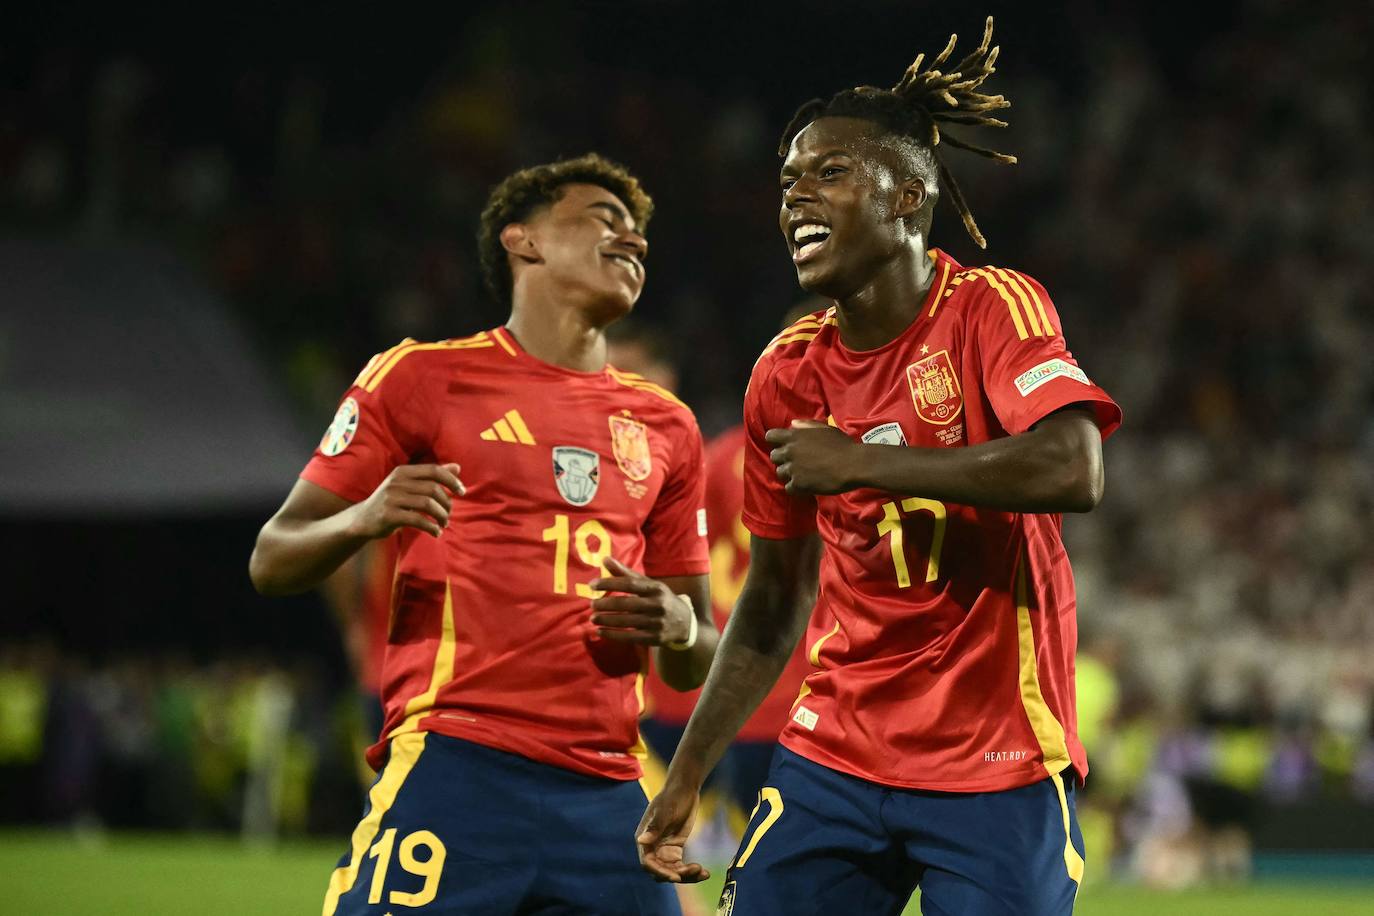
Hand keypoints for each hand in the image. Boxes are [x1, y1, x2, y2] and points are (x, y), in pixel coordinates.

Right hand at [347, 463, 465, 538]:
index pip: (433, 470)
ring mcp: (391, 498)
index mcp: (403, 472)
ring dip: (441, 516)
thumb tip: (458, 467)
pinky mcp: (388, 515)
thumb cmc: (392, 502)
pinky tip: (436, 532)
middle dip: (447, 503)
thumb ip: (432, 477)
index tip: (462, 492)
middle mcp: (396, 482)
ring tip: (444, 524)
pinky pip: (417, 520)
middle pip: (433, 489)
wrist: (363, 520)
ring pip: (427, 504)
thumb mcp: (409, 486)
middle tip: (449, 514)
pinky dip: (431, 527)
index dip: (451, 480)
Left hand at [589, 557, 694, 644]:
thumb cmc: (660, 599)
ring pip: (627, 622)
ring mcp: (657, 623)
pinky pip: (630, 637)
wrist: (685, 623)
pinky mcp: (655, 638)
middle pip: (626, 604)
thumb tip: (604, 559)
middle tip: (591, 604)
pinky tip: (600, 632)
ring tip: (593, 618)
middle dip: (606, 604)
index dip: (609, 583)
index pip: (629, 584)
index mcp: (656, 588)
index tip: (592, 584)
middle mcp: (658, 605)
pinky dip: (613, 635)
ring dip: (607, 620)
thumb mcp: (648, 584)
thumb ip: (626, 573)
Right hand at [636, 780, 709, 882]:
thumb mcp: (665, 811)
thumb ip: (655, 827)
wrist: (685, 788)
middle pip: (661, 871)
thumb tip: (641, 841)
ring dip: (686, 876)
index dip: (660, 871)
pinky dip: (691, 871)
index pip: (648, 863)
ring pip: (672, 872)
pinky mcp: (676, 850)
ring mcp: (664, 850)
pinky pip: (681, 867)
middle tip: (695, 869)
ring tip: (703, 873)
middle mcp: (652, 847)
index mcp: (644, 839)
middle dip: (676, 874)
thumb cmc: (673, 796)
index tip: (676, 876)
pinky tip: (705, 873)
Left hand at [765, 419, 860, 494]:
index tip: (784, 446)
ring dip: (790, 473)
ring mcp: (793, 468)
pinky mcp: (799, 483)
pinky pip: (789, 488)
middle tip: (797, 462)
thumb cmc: (842, 444)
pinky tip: (807, 485)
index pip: (770, 436)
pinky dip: (796, 488)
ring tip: (804, 474)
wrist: (853, 464)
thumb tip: (792, 424)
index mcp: (795, 435)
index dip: (776, 441)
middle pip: (774, 456)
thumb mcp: (825, 429)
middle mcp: (790, 451)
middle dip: (783, 459)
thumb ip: (806, 426)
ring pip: (780, 472)